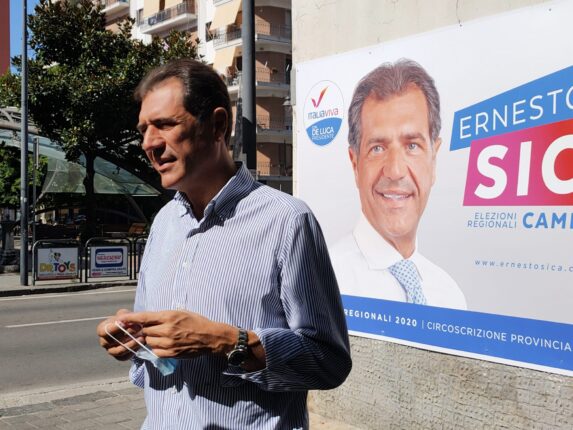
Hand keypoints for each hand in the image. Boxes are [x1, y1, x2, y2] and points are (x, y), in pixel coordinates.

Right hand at [96, 309, 143, 360]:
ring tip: (142, 337)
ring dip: (131, 344)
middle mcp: (104, 341)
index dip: (113, 328)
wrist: (134, 329)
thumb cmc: (127, 320)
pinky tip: (141, 344)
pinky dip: (133, 350)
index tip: (124, 324)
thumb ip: (123, 315)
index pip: (103, 331)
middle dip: (126, 335)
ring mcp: (110, 350)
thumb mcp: (125, 314)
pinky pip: (125, 356)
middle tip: (138, 328)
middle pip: (111, 341)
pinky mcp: (119, 357)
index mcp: (102, 330)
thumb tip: (123, 320)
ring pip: (118, 350)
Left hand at [117, 310, 235, 358]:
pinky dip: (157, 348)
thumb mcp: (180, 313)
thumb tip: (147, 319)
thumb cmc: (196, 322)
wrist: (210, 337)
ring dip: (152, 339)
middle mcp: (167, 329)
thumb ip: (164, 316)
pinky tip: (166, 344)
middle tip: (154, 328)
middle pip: (145, 330)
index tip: (121, 319)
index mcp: (169, 316)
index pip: (144, 317)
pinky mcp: (171, 353)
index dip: (131, 319)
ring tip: (163, 336)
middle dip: (146, 329)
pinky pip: (155, 351)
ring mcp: (168, 343)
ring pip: (149, 341)